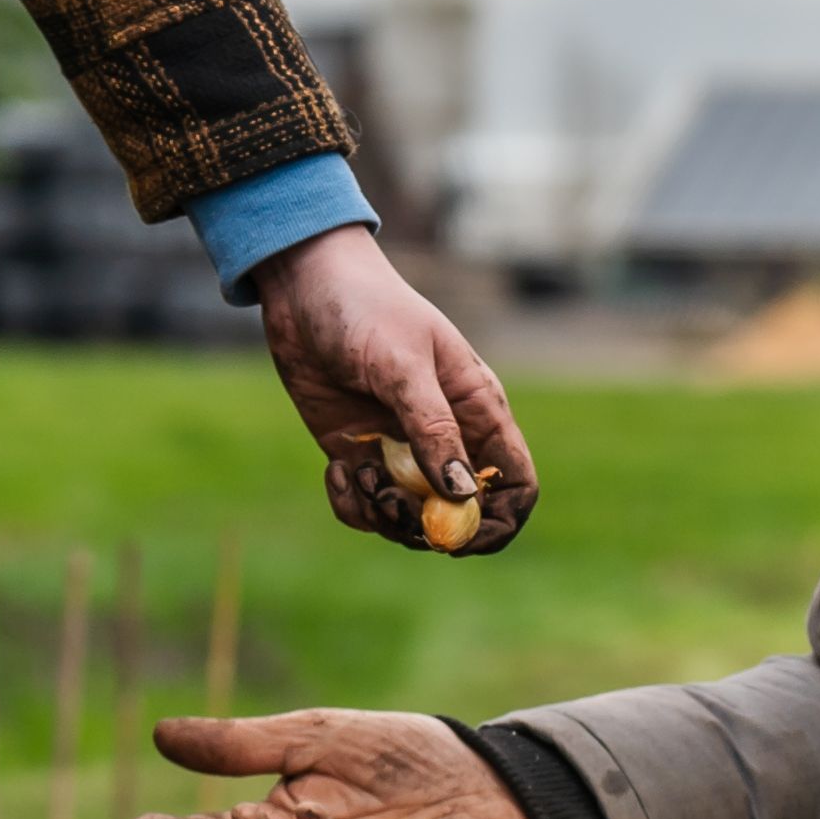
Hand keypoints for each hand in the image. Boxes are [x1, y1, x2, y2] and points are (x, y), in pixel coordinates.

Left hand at [255, 227, 538, 551]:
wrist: (303, 285)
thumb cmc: (367, 309)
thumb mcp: (403, 366)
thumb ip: (434, 429)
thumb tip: (461, 493)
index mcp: (478, 411)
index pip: (516, 484)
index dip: (500, 520)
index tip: (459, 534)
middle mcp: (446, 438)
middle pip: (462, 514)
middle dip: (429, 525)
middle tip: (389, 502)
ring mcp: (401, 449)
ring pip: (411, 519)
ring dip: (383, 514)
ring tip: (356, 474)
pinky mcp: (359, 454)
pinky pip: (366, 507)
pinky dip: (352, 504)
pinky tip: (336, 469)